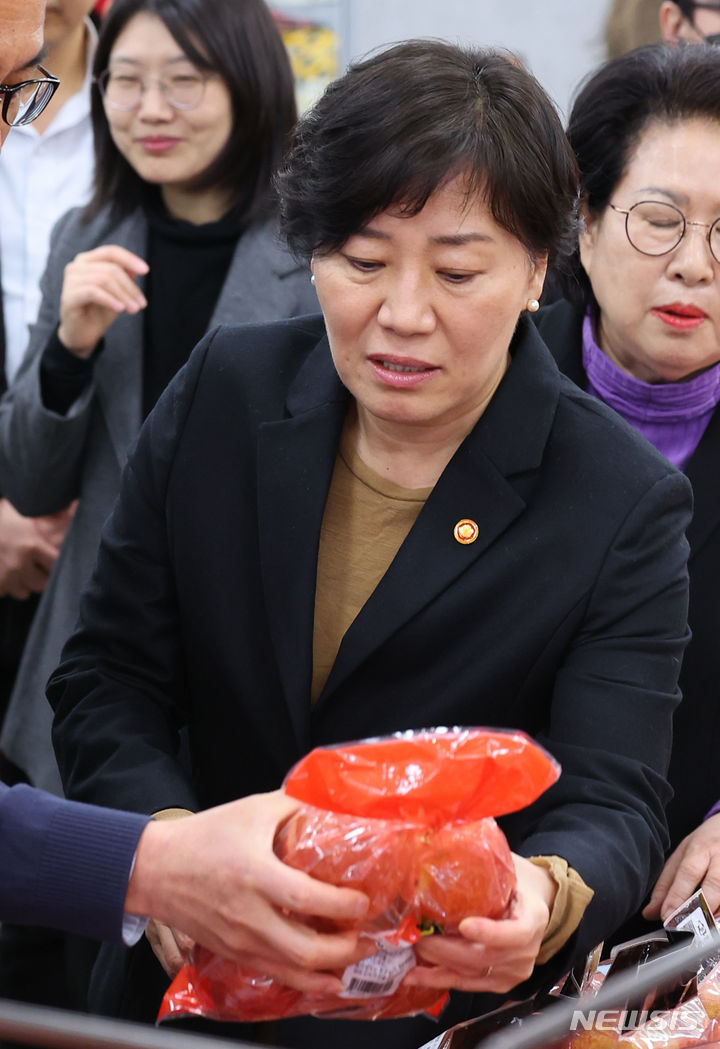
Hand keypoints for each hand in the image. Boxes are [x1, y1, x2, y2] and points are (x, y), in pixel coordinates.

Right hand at [0, 498, 75, 598]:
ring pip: (24, 592)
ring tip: (20, 570)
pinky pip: (6, 593)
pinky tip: (5, 573)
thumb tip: (76, 504)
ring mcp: (4, 576)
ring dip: (24, 583)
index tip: (51, 559)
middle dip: (40, 576)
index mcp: (31, 546)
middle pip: (41, 584)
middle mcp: (18, 564)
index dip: (55, 563)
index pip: (55, 565)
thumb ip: (51, 514)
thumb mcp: (22, 513)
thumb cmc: (0, 518)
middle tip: (36, 566)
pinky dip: (7, 587)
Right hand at [57, 245, 148, 357]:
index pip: (110, 252)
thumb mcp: (117, 293)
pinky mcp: (68, 297)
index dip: (129, 259)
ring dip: (123, 295)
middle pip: (110, 268)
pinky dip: (110, 300)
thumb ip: (124, 277)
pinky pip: (93, 292)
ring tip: (134, 309)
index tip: (146, 270)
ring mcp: (70, 281)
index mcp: (87, 261)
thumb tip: (136, 268)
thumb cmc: (99, 312)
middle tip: (141, 304)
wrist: (83, 335)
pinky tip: (120, 309)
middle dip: (130, 287)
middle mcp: (76, 267)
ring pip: (103, 279)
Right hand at [126, 791, 372, 994]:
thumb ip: (293, 806)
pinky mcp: (232, 953)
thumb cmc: (204, 835)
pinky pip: (273, 975)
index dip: (341, 905)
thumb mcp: (252, 809)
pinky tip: (323, 977)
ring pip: (291, 971)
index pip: (305, 898)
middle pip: (303, 949)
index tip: (363, 901)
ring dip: (328, 970)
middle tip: (367, 938)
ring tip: (353, 958)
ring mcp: (238, 940)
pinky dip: (302, 981)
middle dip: (344, 950)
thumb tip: (332, 805)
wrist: (156, 869)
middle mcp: (247, 914)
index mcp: (254, 873)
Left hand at [406, 854, 554, 993]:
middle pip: (484, 957)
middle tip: (419, 935)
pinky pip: (467, 985)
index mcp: (533, 919)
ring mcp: (513, 971)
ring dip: (438, 966)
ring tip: (411, 952)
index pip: (515, 933)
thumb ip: (485, 863)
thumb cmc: (518, 882)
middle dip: (447, 950)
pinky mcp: (498, 982)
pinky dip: (439, 979)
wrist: (534, 905)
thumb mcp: (509, 867)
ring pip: (472, 975)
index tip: (464, 925)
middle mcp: (527, 951)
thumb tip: (444, 841)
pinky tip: (416, 975)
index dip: (488, 933)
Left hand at [644, 814, 719, 920]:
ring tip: (705, 929)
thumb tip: (650, 912)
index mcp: (701, 848)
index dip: (677, 896)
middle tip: (685, 928)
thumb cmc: (706, 843)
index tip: (666, 916)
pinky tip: (717, 920)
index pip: (687, 873)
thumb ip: (666, 883)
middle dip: (699, 908)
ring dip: (716, 913)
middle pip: (714, 885)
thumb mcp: (683, 854)